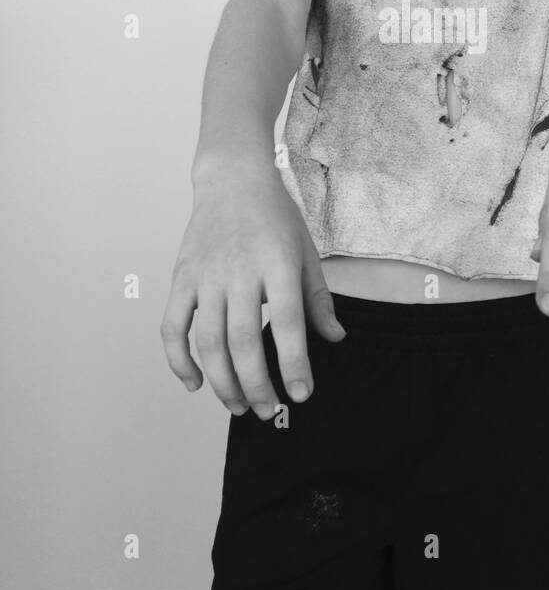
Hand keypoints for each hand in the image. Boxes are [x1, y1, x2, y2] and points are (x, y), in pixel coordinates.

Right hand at [160, 164, 344, 418]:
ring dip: (222, 382)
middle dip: (257, 384)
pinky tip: (195, 383)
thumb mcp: (306, 251)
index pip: (286, 322)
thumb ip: (318, 298)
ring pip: (208, 342)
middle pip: (243, 340)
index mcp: (277, 263)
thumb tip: (334, 339)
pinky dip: (179, 360)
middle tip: (269, 411)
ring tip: (240, 405)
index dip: (293, 363)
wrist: (232, 178)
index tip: (301, 394)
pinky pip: (173, 327)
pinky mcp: (181, 279)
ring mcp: (205, 276)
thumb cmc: (275, 216)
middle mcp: (239, 271)